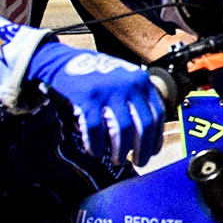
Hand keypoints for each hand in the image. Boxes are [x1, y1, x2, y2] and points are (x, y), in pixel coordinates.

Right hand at [26, 41, 164, 166]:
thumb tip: (147, 134)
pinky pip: (96, 129)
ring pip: (123, 130)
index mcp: (141, 81)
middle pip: (144, 125)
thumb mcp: (123, 78)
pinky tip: (95, 152)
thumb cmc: (96, 75)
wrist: (64, 60)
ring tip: (117, 160)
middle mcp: (129, 85)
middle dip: (143, 149)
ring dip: (121, 150)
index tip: (153, 151)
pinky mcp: (88, 98)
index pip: (157, 114)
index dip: (156, 137)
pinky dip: (96, 144)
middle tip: (139, 162)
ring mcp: (109, 91)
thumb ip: (136, 99)